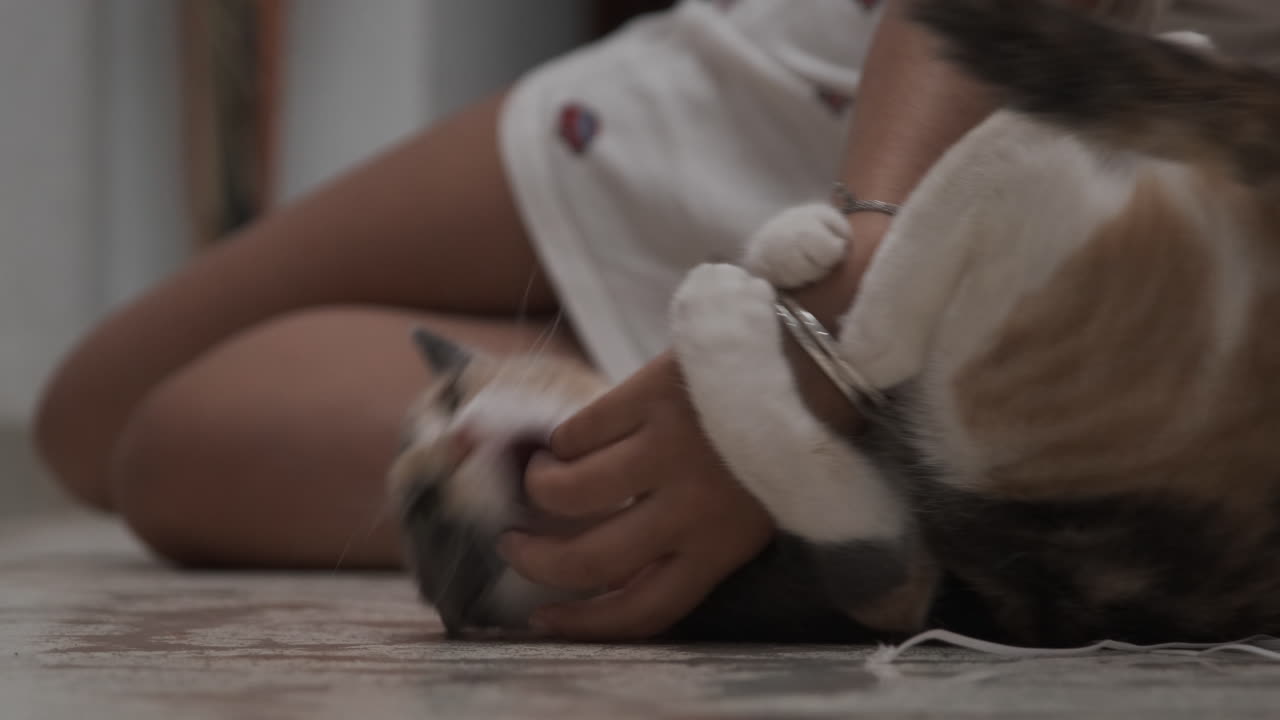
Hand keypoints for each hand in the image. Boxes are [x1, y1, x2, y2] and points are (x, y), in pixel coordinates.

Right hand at [498, 353, 773, 640]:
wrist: (811, 360)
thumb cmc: (773, 445)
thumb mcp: (746, 516)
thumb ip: (690, 543)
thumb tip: (608, 561)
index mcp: (721, 549)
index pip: (643, 609)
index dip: (583, 623)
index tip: (544, 618)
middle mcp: (692, 509)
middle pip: (590, 560)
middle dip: (537, 561)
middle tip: (515, 544)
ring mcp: (669, 450)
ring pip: (569, 493)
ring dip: (540, 489)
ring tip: (540, 478)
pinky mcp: (652, 397)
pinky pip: (579, 431)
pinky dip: (560, 440)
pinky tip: (566, 439)